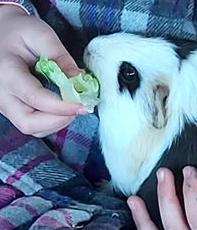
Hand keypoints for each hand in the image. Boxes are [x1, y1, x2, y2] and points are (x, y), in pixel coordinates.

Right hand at [0, 5, 86, 136]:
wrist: (0, 32)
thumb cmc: (19, 31)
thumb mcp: (41, 35)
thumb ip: (61, 57)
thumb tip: (81, 80)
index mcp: (6, 73)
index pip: (35, 98)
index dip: (62, 106)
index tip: (84, 105)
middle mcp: (1, 94)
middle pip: (28, 123)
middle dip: (58, 120)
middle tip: (79, 108)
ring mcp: (5, 104)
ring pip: (32, 128)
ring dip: (57, 123)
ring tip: (72, 105)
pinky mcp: (12, 109)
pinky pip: (33, 125)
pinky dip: (52, 122)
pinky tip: (63, 108)